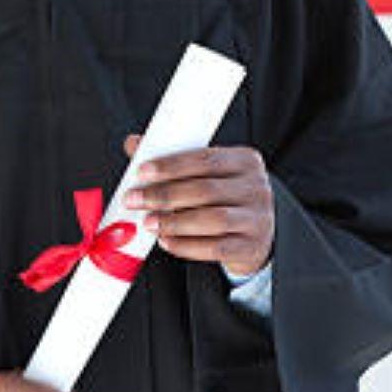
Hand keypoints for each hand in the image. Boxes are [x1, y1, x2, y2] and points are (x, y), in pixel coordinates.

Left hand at [122, 136, 274, 276]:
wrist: (256, 234)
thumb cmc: (225, 199)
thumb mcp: (207, 175)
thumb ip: (174, 161)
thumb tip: (134, 144)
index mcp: (244, 161)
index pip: (205, 158)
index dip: (171, 165)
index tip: (142, 172)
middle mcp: (255, 187)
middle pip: (206, 189)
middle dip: (165, 195)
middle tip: (135, 200)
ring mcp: (257, 218)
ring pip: (212, 219)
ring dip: (174, 222)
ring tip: (148, 222)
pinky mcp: (250, 246)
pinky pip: (216, 248)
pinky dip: (186, 246)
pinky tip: (166, 241)